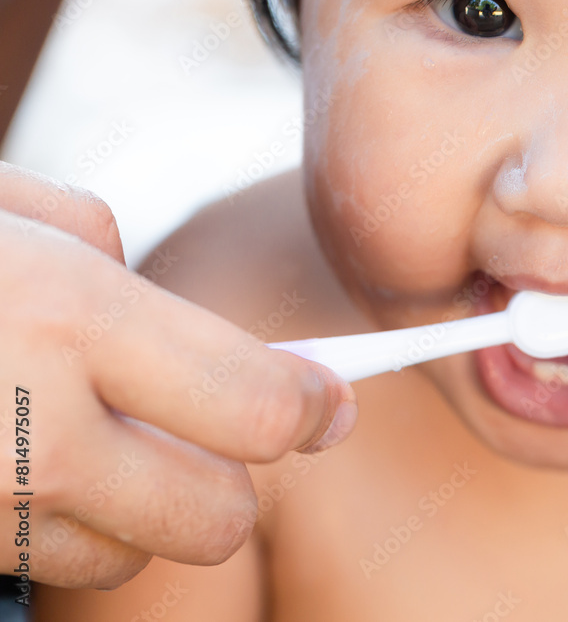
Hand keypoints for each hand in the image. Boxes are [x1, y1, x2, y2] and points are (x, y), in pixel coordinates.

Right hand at [0, 162, 355, 588]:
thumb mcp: (1, 207)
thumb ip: (105, 255)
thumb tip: (174, 310)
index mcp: (65, 317)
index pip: (256, 405)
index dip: (313, 407)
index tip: (332, 402)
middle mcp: (29, 431)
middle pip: (215, 514)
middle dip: (236, 477)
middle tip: (219, 427)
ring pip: (129, 554)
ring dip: (143, 505)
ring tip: (90, 430)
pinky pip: (41, 562)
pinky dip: (64, 523)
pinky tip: (22, 458)